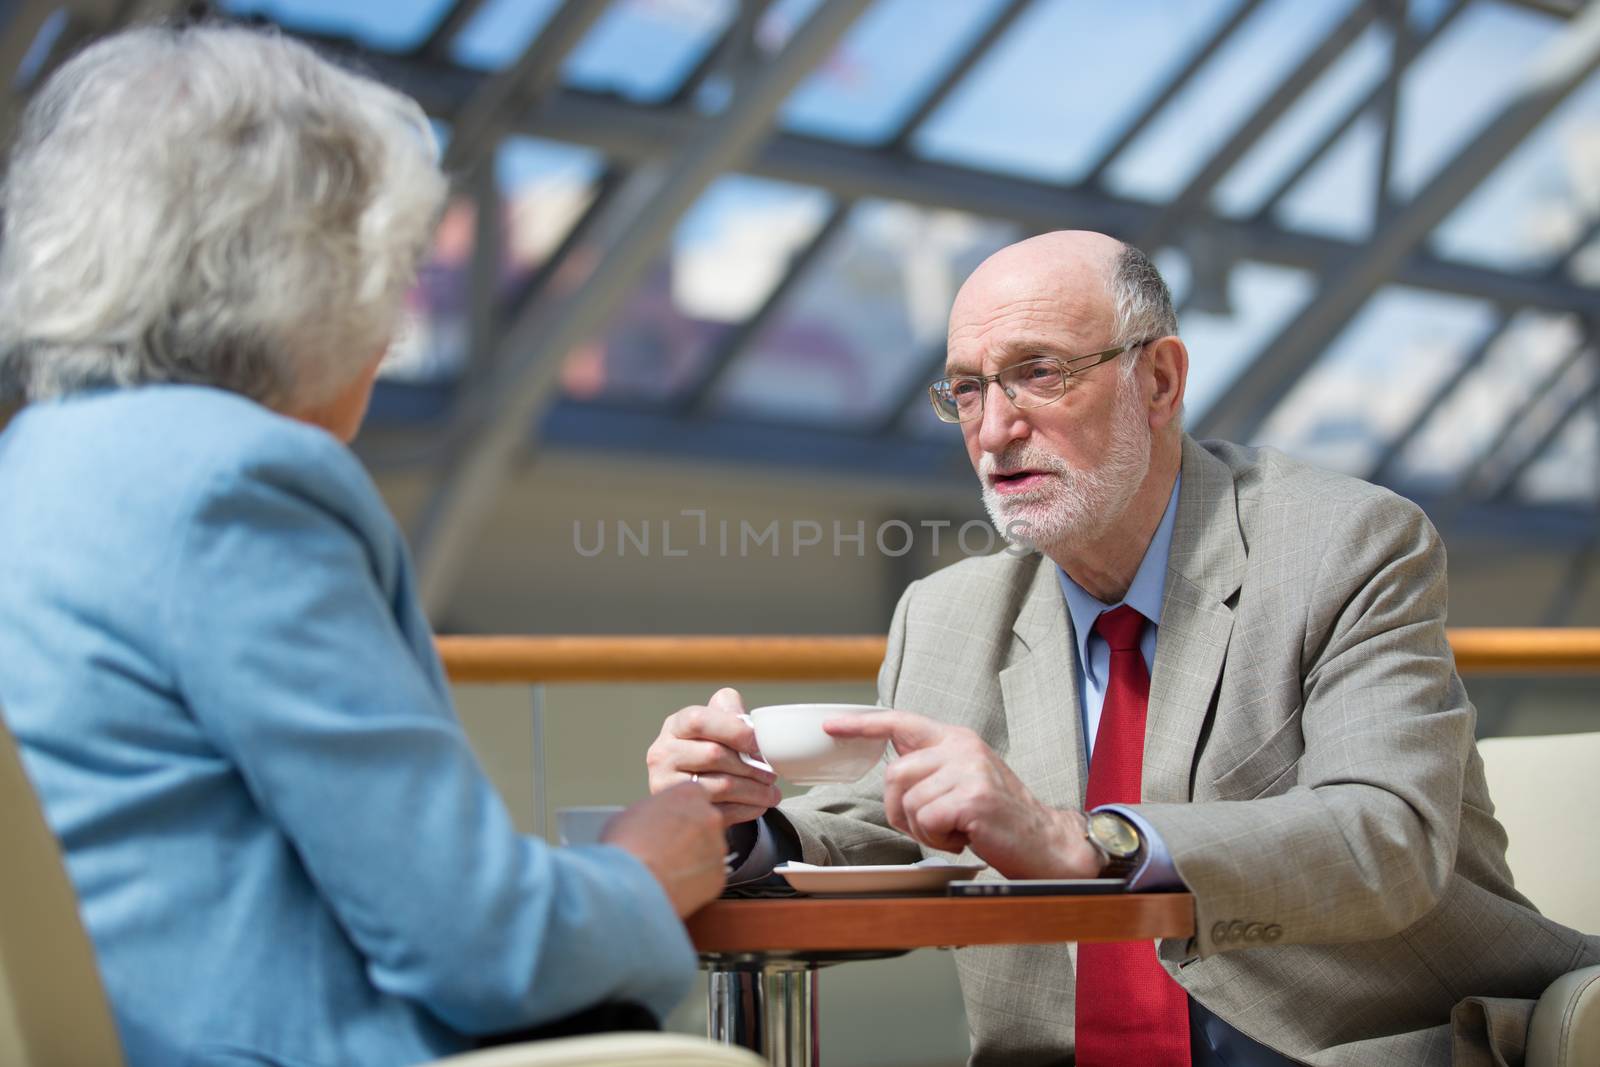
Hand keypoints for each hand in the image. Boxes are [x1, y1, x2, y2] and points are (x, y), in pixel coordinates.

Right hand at [602, 782, 726, 917]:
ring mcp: (717, 846)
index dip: (681, 811)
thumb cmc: (626, 846)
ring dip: (694, 858)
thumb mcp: (631, 813)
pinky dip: (696, 881)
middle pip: (705, 822)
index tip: (671, 822)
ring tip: (667, 870)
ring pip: (709, 850)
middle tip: (667, 848)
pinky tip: (674, 884)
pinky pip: (709, 876)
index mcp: (688, 794)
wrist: (632, 883)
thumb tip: (650, 821)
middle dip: (690, 835)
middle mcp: (709, 816)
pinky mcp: (719, 875)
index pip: (695, 795)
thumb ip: (653, 811)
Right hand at [647, 687, 780, 826]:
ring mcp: (668, 786)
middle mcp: (662, 755)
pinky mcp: (681, 814)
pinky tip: (757, 805)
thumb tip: (747, 724)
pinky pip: (722, 811)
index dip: (733, 729)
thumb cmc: (704, 756)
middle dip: (750, 765)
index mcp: (674, 727)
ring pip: (722, 785)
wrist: (681, 802)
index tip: (757, 742)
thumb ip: (728, 712)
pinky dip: (747, 809)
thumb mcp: (712, 727)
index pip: (699, 720)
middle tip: (771, 773)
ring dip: (755, 790)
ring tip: (771, 792)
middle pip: (714, 754)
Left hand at [824, 711, 1101, 878]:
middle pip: (894, 774)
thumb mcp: (964, 778)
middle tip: (931, 825)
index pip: (900, 722)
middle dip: (899, 809)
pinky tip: (964, 837)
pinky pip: (926, 821)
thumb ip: (931, 765)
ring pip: (908, 802)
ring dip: (923, 828)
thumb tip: (892, 765)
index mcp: (955, 739)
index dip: (862, 724)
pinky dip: (938, 839)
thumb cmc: (999, 817)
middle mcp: (961, 747)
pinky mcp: (972, 797)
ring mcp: (968, 769)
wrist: (1044, 842)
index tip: (831, 727)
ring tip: (954, 830)